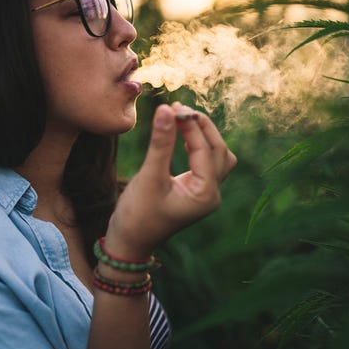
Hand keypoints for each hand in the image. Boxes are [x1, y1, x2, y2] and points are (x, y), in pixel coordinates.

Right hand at [105, 102, 236, 258]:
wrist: (129, 242)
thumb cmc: (137, 215)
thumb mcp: (149, 177)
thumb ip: (160, 143)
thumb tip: (166, 109)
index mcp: (205, 194)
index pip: (205, 150)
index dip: (191, 125)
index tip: (173, 106)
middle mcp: (212, 194)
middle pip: (219, 150)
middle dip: (201, 127)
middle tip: (178, 108)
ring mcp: (206, 193)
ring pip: (217, 155)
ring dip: (203, 135)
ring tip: (181, 118)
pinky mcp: (196, 190)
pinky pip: (206, 161)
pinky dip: (198, 145)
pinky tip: (182, 134)